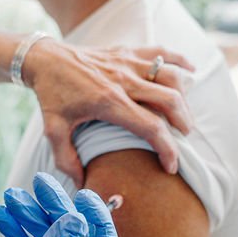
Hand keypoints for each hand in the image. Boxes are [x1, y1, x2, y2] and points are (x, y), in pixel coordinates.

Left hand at [25, 40, 194, 184]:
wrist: (45, 59)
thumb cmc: (51, 96)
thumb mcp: (53, 131)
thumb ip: (67, 161)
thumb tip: (83, 185)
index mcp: (109, 102)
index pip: (150, 127)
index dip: (167, 150)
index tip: (171, 167)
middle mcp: (123, 80)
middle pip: (170, 101)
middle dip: (183, 123)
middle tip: (183, 139)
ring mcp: (127, 63)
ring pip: (170, 77)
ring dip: (184, 98)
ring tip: (183, 116)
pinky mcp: (127, 51)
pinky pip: (161, 52)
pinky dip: (180, 61)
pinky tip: (192, 72)